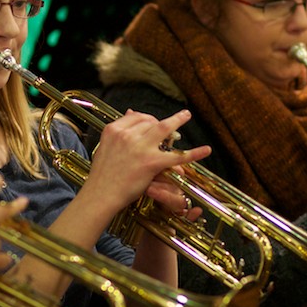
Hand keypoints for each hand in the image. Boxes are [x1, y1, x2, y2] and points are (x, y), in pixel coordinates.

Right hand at [83, 109, 210, 215]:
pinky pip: (176, 156)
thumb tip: (130, 111)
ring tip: (186, 116)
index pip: (136, 116)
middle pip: (150, 121)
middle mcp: (127, 135)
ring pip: (164, 129)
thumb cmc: (102, 175)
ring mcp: (140, 148)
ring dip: (178, 120)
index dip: (147, 119)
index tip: (153, 124)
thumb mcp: (105, 146)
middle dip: (161, 123)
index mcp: (114, 130)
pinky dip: (194, 153)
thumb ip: (119, 131)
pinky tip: (206, 150)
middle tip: (170, 126)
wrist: (101, 194)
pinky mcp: (151, 162)